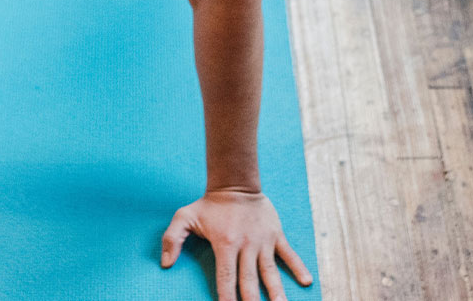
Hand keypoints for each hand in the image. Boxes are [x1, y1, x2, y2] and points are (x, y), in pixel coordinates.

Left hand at [160, 189, 313, 300]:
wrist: (236, 183)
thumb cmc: (209, 204)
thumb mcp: (184, 217)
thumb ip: (171, 239)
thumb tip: (165, 264)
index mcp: (225, 244)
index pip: (226, 278)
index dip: (227, 298)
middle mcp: (246, 245)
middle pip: (249, 280)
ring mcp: (263, 241)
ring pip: (270, 271)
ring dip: (276, 291)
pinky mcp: (276, 234)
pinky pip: (289, 254)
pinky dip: (298, 267)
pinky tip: (306, 282)